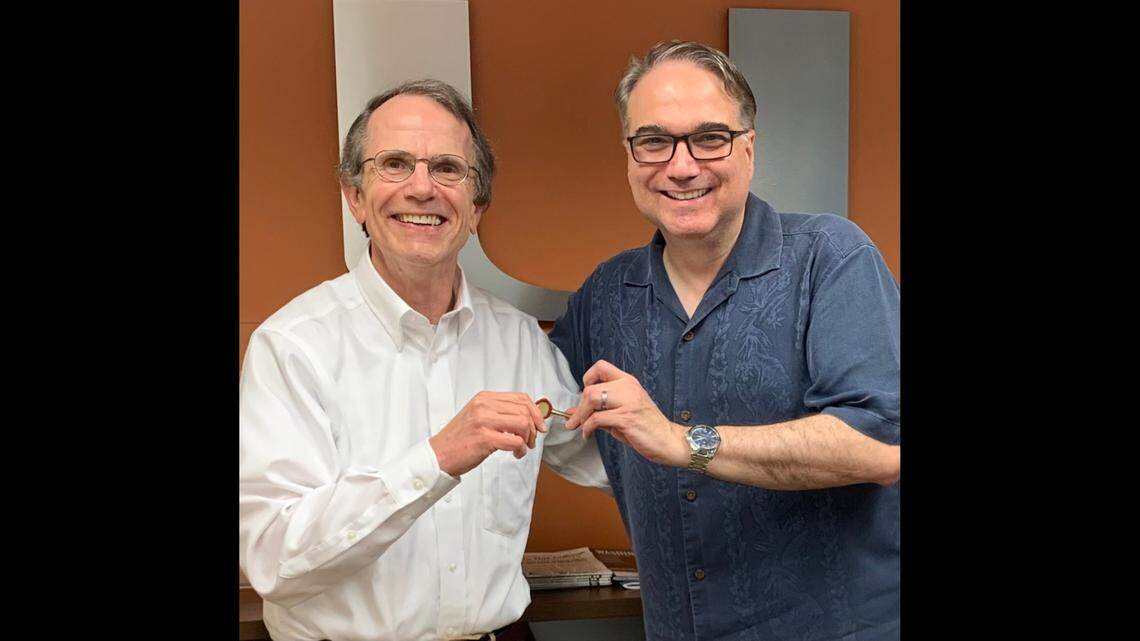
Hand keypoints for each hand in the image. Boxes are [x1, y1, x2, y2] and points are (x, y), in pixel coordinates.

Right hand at [430, 391, 546, 476]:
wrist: (439, 455)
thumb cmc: (460, 439)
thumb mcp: (478, 416)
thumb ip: (499, 413)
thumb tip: (528, 416)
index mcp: (484, 398)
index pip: (520, 398)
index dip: (535, 411)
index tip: (540, 424)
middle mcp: (484, 405)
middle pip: (524, 410)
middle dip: (534, 427)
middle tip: (531, 440)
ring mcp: (484, 421)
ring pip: (523, 423)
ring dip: (528, 438)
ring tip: (523, 447)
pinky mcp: (485, 438)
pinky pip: (515, 441)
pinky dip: (521, 449)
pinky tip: (516, 454)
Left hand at [564, 360, 688, 466]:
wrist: (668, 440)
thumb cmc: (646, 427)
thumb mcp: (621, 414)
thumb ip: (599, 410)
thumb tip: (574, 411)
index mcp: (628, 382)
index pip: (601, 367)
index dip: (587, 379)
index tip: (583, 396)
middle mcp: (628, 387)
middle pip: (591, 387)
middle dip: (579, 406)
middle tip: (576, 420)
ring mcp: (628, 402)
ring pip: (592, 398)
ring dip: (581, 415)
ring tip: (581, 427)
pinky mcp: (627, 418)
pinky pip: (597, 418)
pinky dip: (587, 427)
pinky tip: (588, 434)